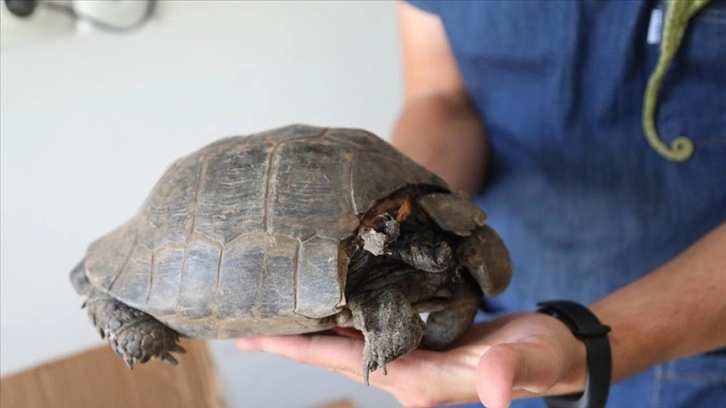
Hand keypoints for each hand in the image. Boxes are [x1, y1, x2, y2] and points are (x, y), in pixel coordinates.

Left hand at [236, 313, 586, 407]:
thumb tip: (493, 394)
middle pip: (334, 356)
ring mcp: (409, 358)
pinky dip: (342, 317)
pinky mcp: (418, 342)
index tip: (257, 338)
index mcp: (420, 380)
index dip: (301, 351)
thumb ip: (508, 374)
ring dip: (311, 330)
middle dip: (290, 343)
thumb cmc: (542, 358)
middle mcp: (406, 373)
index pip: (346, 364)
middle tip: (244, 322)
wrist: (552, 352)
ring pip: (346, 342)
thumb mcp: (529, 361)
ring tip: (275, 312)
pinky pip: (368, 329)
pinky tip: (329, 301)